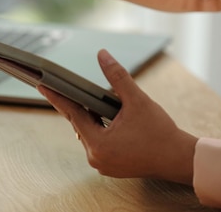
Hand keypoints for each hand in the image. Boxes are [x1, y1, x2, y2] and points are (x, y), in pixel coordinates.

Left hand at [38, 49, 197, 184]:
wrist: (179, 159)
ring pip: (87, 133)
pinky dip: (97, 128)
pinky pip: (96, 142)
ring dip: (88, 117)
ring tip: (82, 97)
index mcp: (99, 144)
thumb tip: (102, 54)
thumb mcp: (137, 100)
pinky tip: (97, 114)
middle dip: (74, 104)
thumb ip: (117, 77)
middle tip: (56, 86)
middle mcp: (96, 158)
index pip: (73, 114)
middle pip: (79, 124)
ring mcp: (102, 165)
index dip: (58, 97)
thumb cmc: (160, 131)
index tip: (42, 85)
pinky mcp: (109, 166)